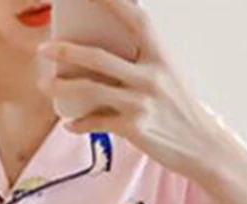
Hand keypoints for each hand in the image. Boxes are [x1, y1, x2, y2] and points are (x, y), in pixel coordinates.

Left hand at [37, 0, 228, 178]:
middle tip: (43, 48)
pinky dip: (79, 124)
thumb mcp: (168, 78)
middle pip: (99, 56)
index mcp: (161, 57)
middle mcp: (151, 76)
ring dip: (62, 86)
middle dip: (66, 50)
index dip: (112, 1)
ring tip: (45, 85)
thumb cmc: (181, 110)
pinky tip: (69, 124)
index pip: (135, 19)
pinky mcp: (134, 127)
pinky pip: (96, 122)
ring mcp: (141, 102)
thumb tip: (100, 59)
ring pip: (90, 89)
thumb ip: (141, 64)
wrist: (202, 146)